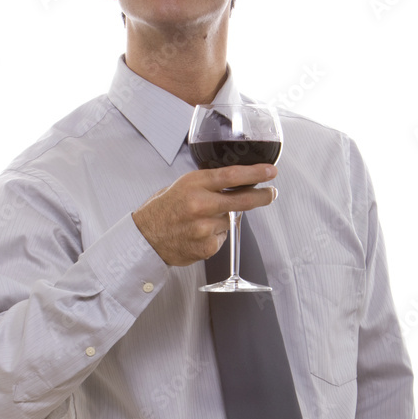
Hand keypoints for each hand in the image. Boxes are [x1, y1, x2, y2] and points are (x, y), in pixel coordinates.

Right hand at [132, 164, 277, 266]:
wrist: (146, 238)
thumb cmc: (163, 210)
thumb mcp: (182, 186)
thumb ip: (207, 184)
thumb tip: (235, 182)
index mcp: (194, 184)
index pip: (232, 175)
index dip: (256, 174)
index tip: (270, 172)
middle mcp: (201, 205)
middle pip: (243, 200)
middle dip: (262, 196)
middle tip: (271, 193)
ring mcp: (205, 227)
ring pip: (230, 220)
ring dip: (225, 218)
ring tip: (202, 220)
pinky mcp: (207, 246)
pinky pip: (222, 237)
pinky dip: (216, 235)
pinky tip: (199, 233)